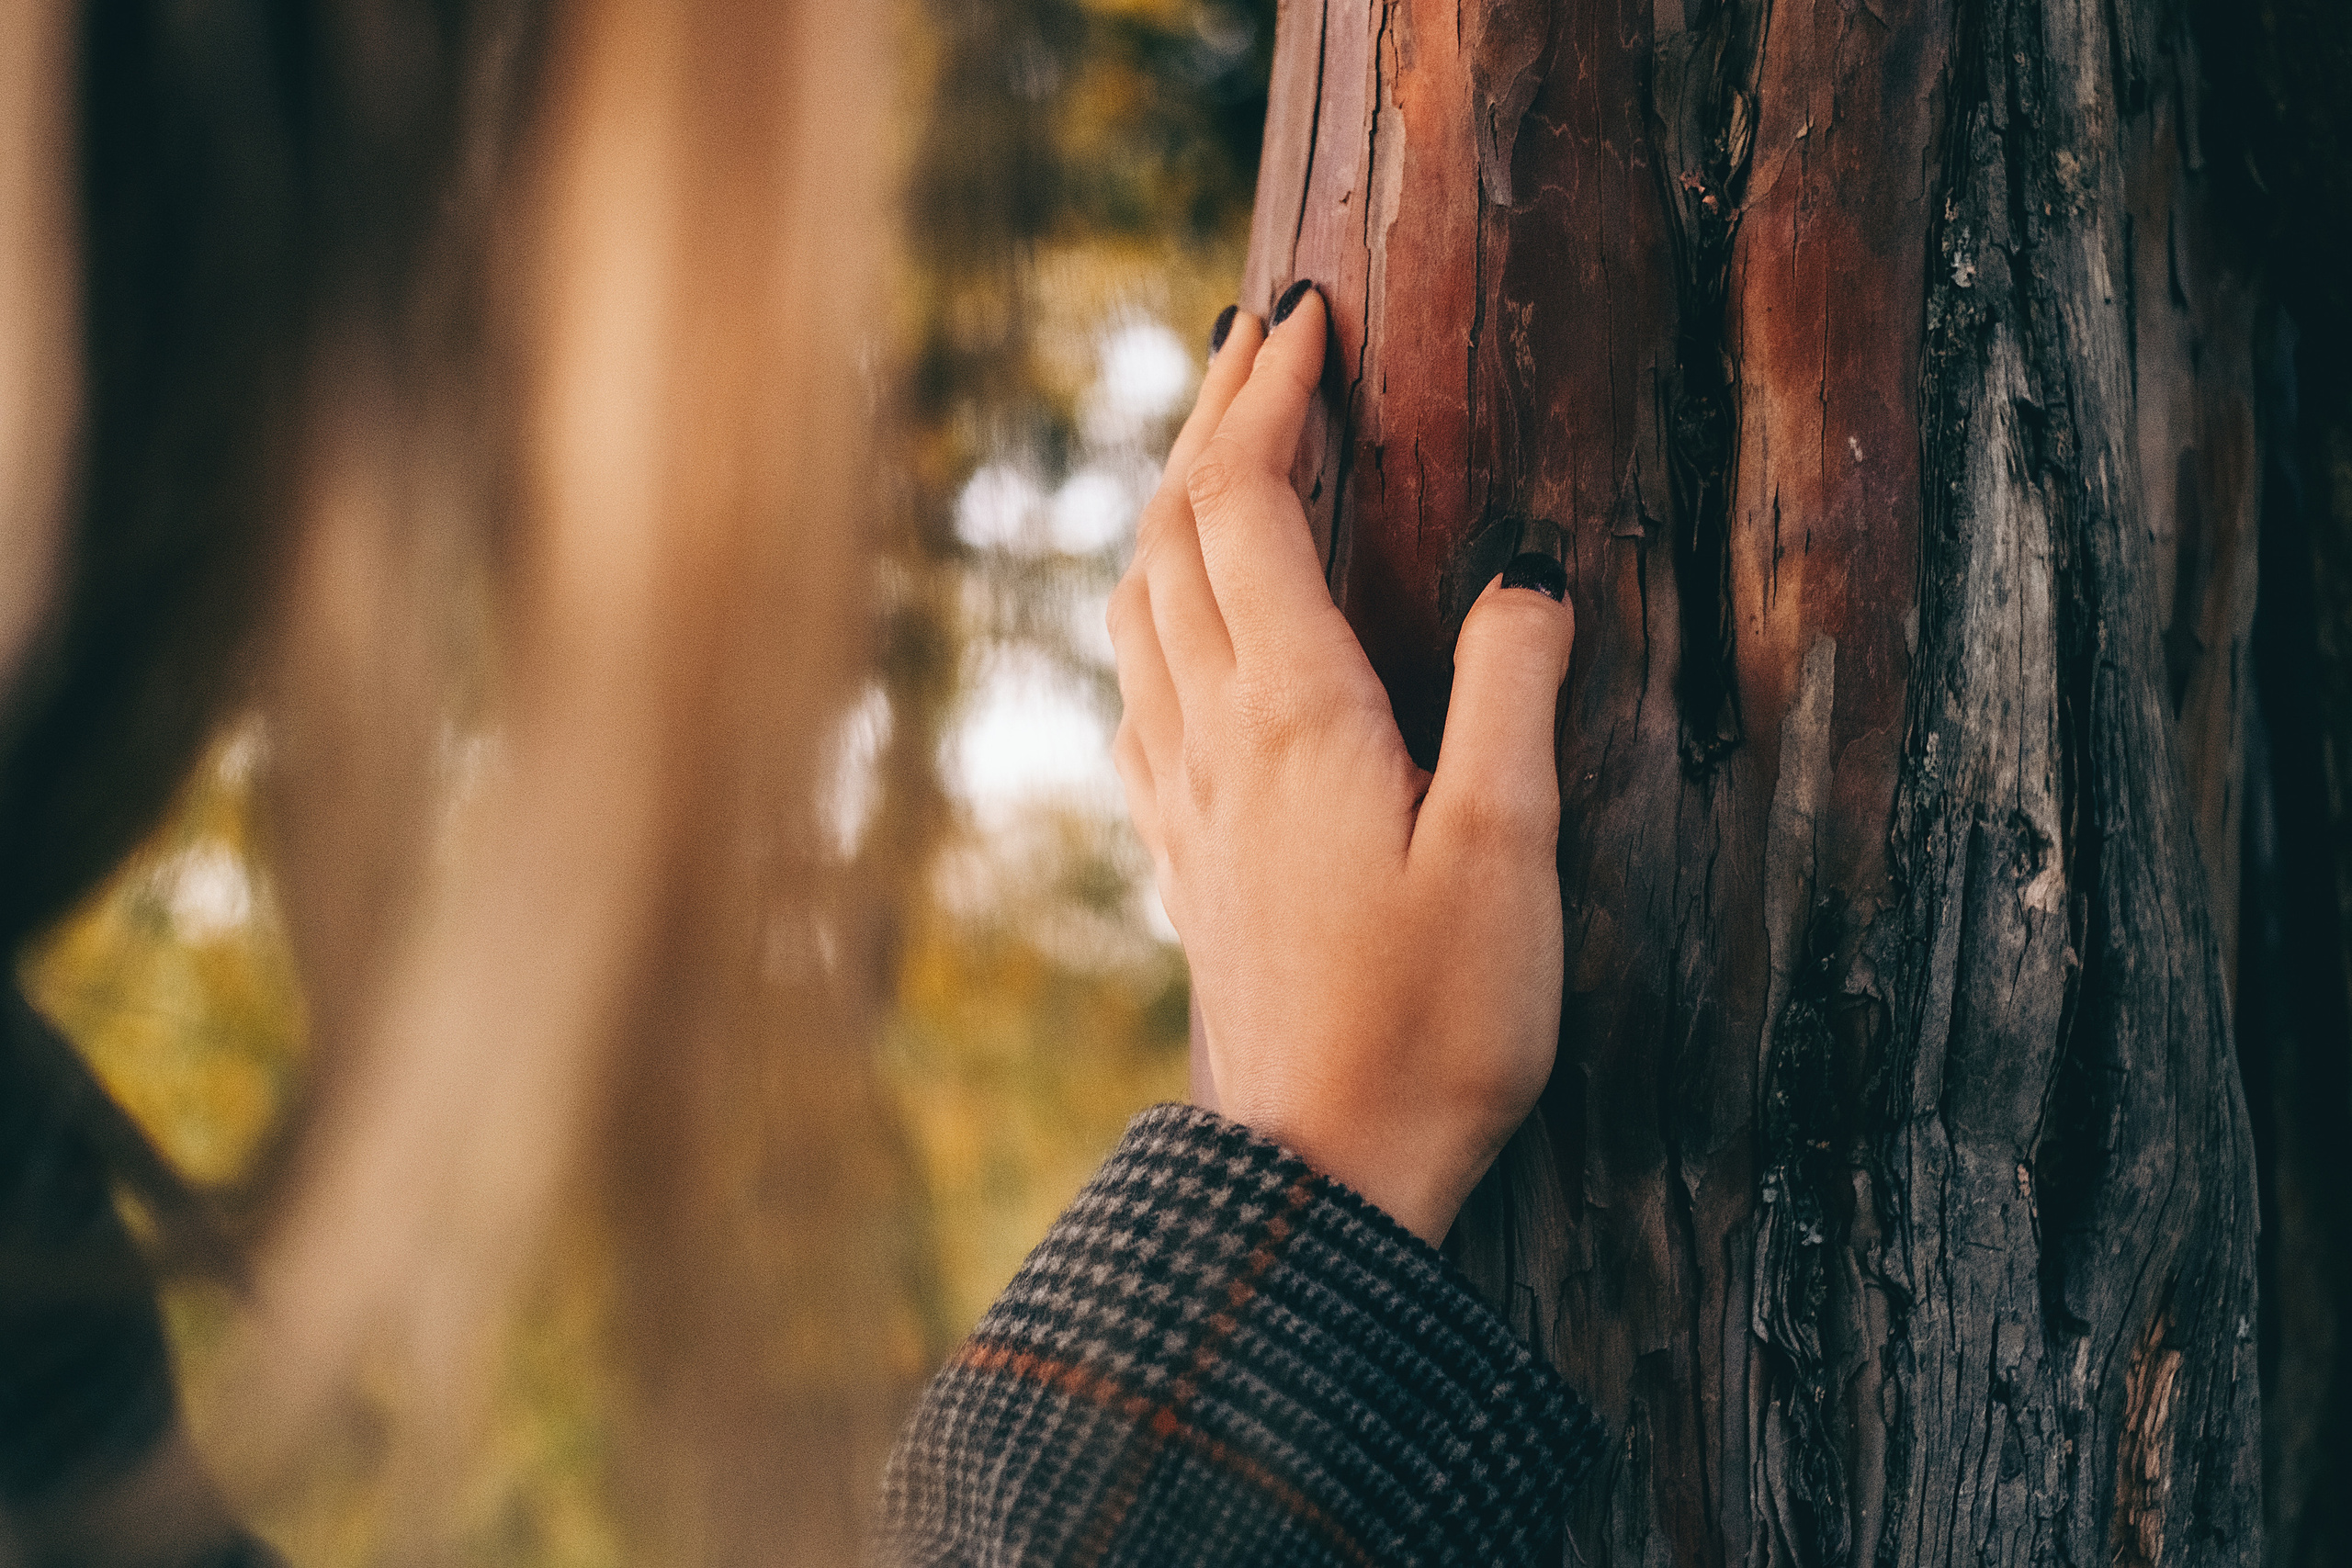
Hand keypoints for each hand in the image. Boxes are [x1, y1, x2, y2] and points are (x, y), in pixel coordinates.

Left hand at [1107, 286, 1574, 1244]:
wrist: (1325, 1169)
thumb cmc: (1433, 1024)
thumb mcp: (1509, 853)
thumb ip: (1512, 692)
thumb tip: (1524, 565)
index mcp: (1296, 714)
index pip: (1248, 508)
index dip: (1272, 401)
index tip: (1313, 318)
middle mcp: (1214, 736)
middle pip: (1173, 534)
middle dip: (1213, 418)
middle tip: (1264, 337)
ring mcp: (1182, 794)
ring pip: (1138, 603)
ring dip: (1170, 503)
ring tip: (1219, 443)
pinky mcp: (1181, 849)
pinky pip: (1137, 685)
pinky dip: (1153, 602)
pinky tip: (1179, 614)